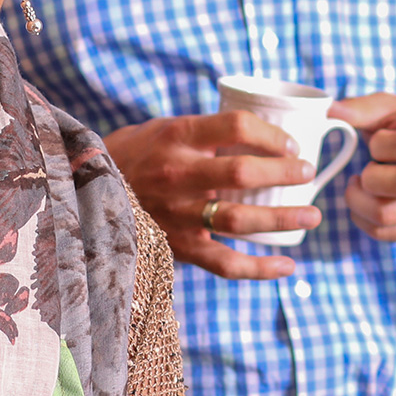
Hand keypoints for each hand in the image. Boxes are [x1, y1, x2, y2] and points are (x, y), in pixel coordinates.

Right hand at [101, 113, 318, 279]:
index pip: (236, 127)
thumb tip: (263, 132)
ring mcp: (177, 213)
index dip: (272, 135)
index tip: (291, 144)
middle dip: (285, 172)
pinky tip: (287, 266)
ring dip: (282, 219)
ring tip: (313, 216)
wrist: (83, 188)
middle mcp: (177, 174)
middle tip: (308, 174)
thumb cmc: (135, 154)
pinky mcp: (177, 246)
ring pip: (238, 219)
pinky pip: (224, 263)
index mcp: (176, 136)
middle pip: (242, 172)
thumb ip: (207, 132)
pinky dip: (259, 268)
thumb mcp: (164, 128)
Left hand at [331, 95, 395, 242]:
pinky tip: (367, 202)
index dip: (381, 147)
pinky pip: (387, 234)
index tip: (376, 145)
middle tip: (365, 171)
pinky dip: (363, 220)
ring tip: (361, 186)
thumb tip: (330, 109)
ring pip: (389, 215)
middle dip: (370, 179)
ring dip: (359, 202)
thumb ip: (361, 108)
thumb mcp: (391, 109)